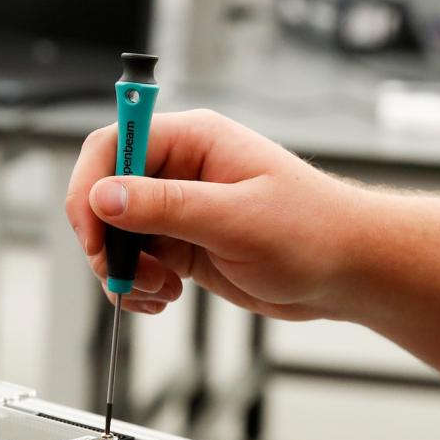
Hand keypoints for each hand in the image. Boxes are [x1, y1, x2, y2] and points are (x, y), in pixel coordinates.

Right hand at [65, 109, 368, 320]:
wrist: (348, 271)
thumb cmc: (313, 231)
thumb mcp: (236, 218)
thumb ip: (166, 206)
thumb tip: (103, 195)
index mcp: (194, 140)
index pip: (114, 144)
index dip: (90, 186)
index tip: (93, 233)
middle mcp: (181, 169)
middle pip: (105, 192)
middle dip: (106, 240)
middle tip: (124, 276)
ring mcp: (181, 209)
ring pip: (118, 234)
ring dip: (124, 270)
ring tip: (159, 291)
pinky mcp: (185, 244)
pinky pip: (139, 261)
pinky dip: (139, 286)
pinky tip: (165, 299)